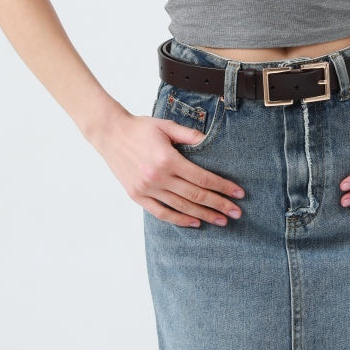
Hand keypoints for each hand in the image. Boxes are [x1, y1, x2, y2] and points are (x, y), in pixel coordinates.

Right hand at [93, 108, 245, 227]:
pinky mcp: (137, 196)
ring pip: (181, 207)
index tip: (238, 194)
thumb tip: (211, 141)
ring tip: (221, 220)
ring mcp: (146, 189)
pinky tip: (195, 222)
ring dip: (204, 215)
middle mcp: (158, 177)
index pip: (202, 178)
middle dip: (219, 205)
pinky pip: (161, 213)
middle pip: (195, 196)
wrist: (110, 134)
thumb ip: (190, 135)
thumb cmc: (140, 128)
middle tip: (237, 213)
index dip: (222, 187)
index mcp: (168, 159)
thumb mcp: (167, 126)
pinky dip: (179, 219)